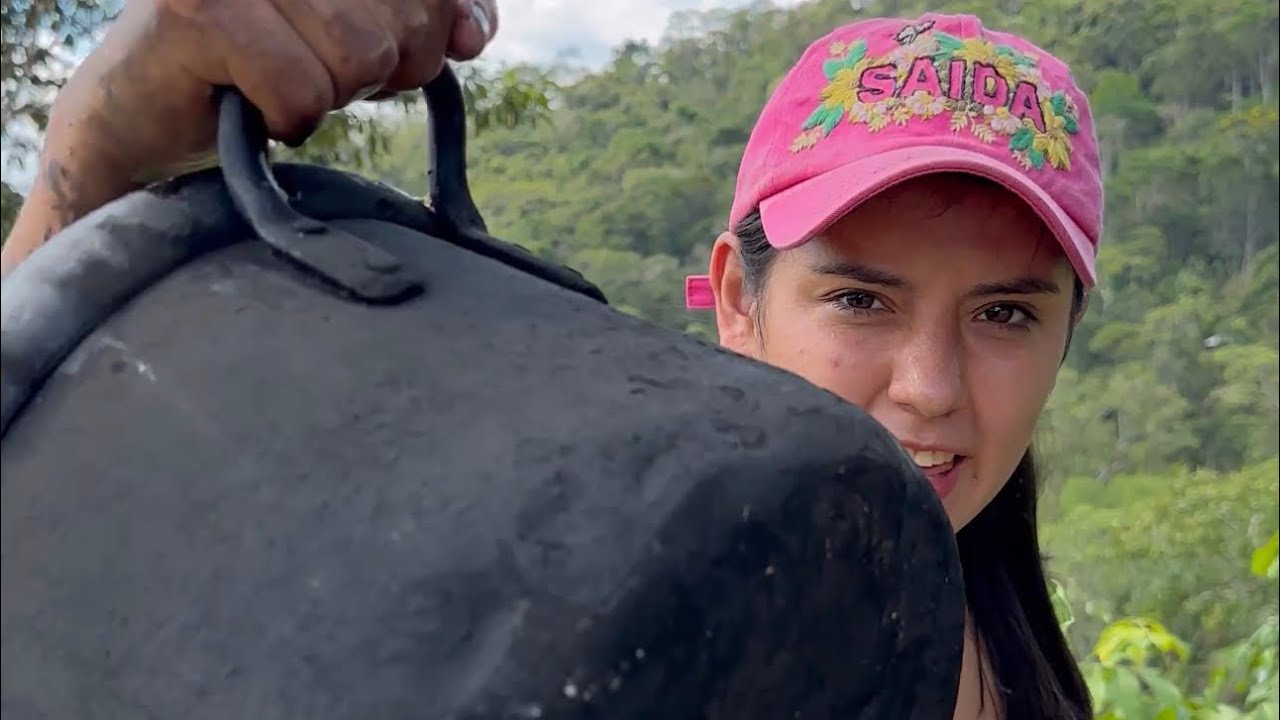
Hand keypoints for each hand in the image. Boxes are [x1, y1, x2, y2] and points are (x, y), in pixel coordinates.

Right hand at [1, 0, 498, 275]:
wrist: (146, 114)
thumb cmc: (263, 63)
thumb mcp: (362, 34)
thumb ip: (428, 20)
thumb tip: (472, 32)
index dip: (443, 22)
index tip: (424, 47)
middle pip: (408, 21)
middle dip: (382, 69)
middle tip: (321, 69)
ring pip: (360, 56)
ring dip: (328, 94)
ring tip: (282, 80)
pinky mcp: (197, 11)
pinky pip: (302, 91)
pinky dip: (287, 118)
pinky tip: (250, 102)